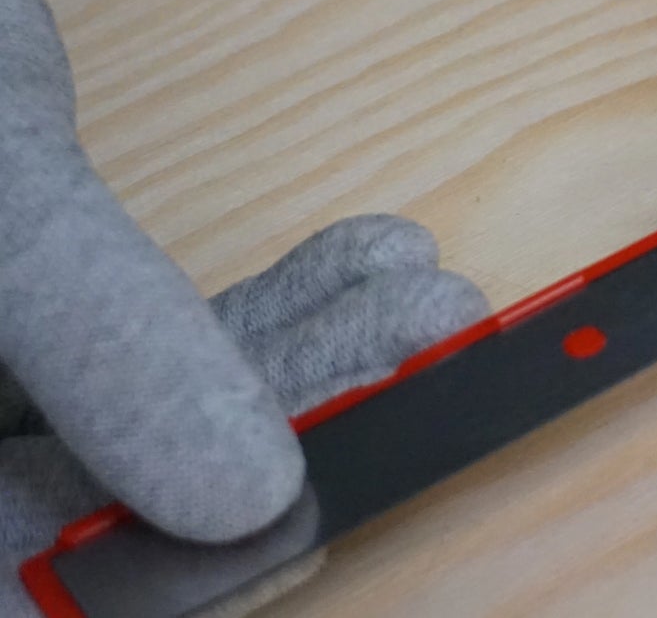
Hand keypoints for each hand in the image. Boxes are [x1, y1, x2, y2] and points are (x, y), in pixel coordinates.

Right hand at [1, 0, 486, 614]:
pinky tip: (373, 256)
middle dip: (287, 430)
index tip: (309, 508)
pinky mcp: (40, 340)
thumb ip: (107, 350)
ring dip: (304, 359)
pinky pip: (162, 354)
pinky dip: (263, 312)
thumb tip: (255, 498)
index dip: (171, 583)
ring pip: (157, 429)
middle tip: (426, 351)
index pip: (21, 586)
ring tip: (431, 292)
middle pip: (113, 510)